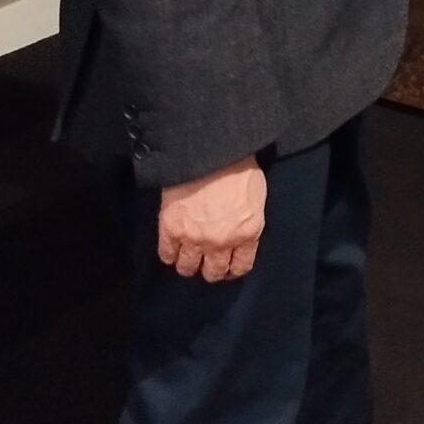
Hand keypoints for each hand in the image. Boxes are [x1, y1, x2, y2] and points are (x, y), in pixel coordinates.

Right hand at [158, 157, 264, 282]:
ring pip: (187, 268)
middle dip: (211, 269)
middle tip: (207, 260)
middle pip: (212, 272)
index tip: (228, 265)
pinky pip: (166, 255)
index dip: (232, 268)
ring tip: (189, 254)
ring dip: (189, 264)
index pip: (240, 267)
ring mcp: (194, 238)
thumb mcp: (256, 197)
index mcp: (247, 233)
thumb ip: (248, 221)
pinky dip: (169, 253)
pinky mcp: (170, 229)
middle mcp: (220, 242)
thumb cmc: (240, 167)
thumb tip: (240, 233)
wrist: (212, 150)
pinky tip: (173, 246)